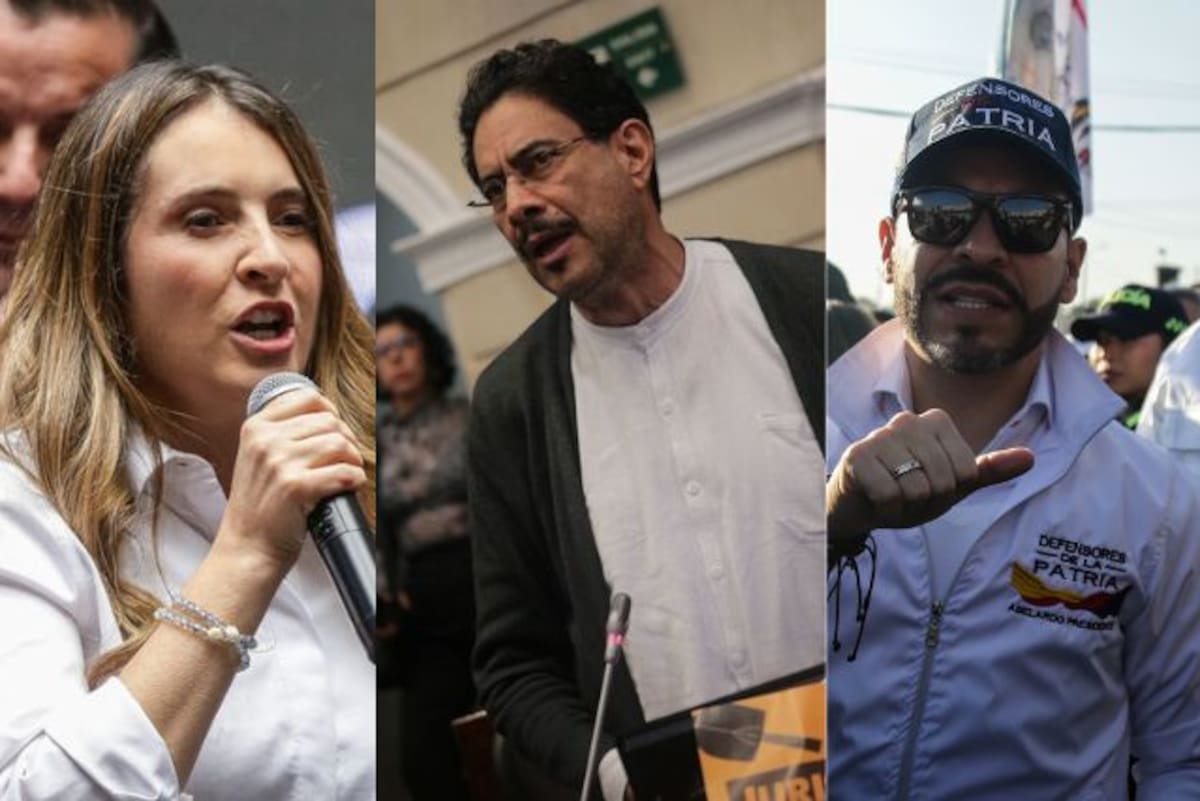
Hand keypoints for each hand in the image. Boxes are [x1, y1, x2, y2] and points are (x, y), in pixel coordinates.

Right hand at [217, 387, 366, 575]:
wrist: (247, 546)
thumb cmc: (260, 504)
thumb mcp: (258, 457)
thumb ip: (283, 433)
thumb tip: (331, 418)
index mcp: (256, 427)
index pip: (308, 398)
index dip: (331, 412)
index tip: (336, 429)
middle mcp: (265, 440)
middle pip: (329, 421)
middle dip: (346, 439)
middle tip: (346, 458)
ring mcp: (279, 462)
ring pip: (339, 443)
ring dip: (353, 459)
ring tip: (349, 472)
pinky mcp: (295, 486)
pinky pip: (343, 472)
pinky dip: (354, 479)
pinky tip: (350, 485)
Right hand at [827, 409, 1032, 548]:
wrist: (860, 506)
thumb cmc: (908, 491)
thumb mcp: (953, 485)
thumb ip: (989, 471)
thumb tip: (1031, 457)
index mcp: (935, 421)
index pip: (967, 472)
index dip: (951, 491)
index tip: (930, 485)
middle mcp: (907, 420)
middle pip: (943, 481)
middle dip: (928, 500)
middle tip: (908, 494)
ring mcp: (880, 436)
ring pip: (917, 489)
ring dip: (905, 506)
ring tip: (892, 495)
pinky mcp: (857, 456)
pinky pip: (888, 494)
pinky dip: (885, 508)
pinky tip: (875, 498)